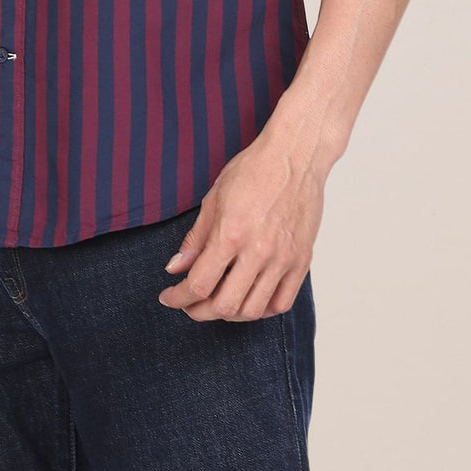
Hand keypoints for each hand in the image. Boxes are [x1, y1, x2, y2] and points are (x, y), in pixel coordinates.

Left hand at [156, 132, 323, 321]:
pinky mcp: (301, 261)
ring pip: (253, 311)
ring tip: (217, 302)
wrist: (295, 156)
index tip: (169, 298)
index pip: (199, 283)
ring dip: (229, 314)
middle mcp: (258, 251)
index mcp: (231, 233)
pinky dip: (261, 310)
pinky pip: (281, 303)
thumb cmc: (254, 170)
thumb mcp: (214, 198)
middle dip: (200, 311)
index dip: (178, 297)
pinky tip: (248, 300)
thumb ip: (195, 239)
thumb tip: (176, 268)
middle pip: (225, 305)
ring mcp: (283, 259)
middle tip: (190, 304)